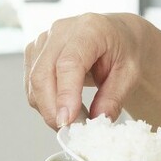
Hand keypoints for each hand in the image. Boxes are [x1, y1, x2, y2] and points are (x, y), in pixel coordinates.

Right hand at [24, 13, 147, 128]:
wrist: (117, 35)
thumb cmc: (124, 49)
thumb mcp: (130, 74)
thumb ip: (114, 98)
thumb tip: (98, 121)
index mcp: (90, 29)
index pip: (69, 63)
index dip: (65, 94)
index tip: (67, 120)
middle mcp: (61, 30)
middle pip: (43, 74)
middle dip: (52, 109)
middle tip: (70, 131)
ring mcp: (44, 40)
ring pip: (33, 83)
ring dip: (48, 108)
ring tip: (75, 119)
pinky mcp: (34, 52)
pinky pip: (31, 84)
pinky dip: (44, 102)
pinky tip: (65, 107)